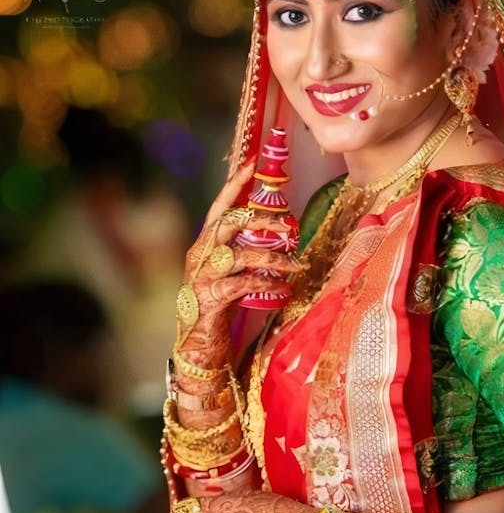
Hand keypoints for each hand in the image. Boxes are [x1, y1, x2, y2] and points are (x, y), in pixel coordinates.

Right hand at [177, 162, 299, 371]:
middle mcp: (200, 256)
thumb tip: (277, 234)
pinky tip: (285, 289)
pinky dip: (268, 285)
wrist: (197, 348)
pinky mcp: (211, 300)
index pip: (219, 208)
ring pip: (241, 255)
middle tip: (290, 224)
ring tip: (296, 265)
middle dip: (261, 219)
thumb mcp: (229, 273)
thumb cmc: (218, 307)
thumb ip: (243, 252)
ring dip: (274, 258)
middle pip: (229, 224)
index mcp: (205, 245)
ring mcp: (202, 278)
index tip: (251, 165)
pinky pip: (244, 284)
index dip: (234, 186)